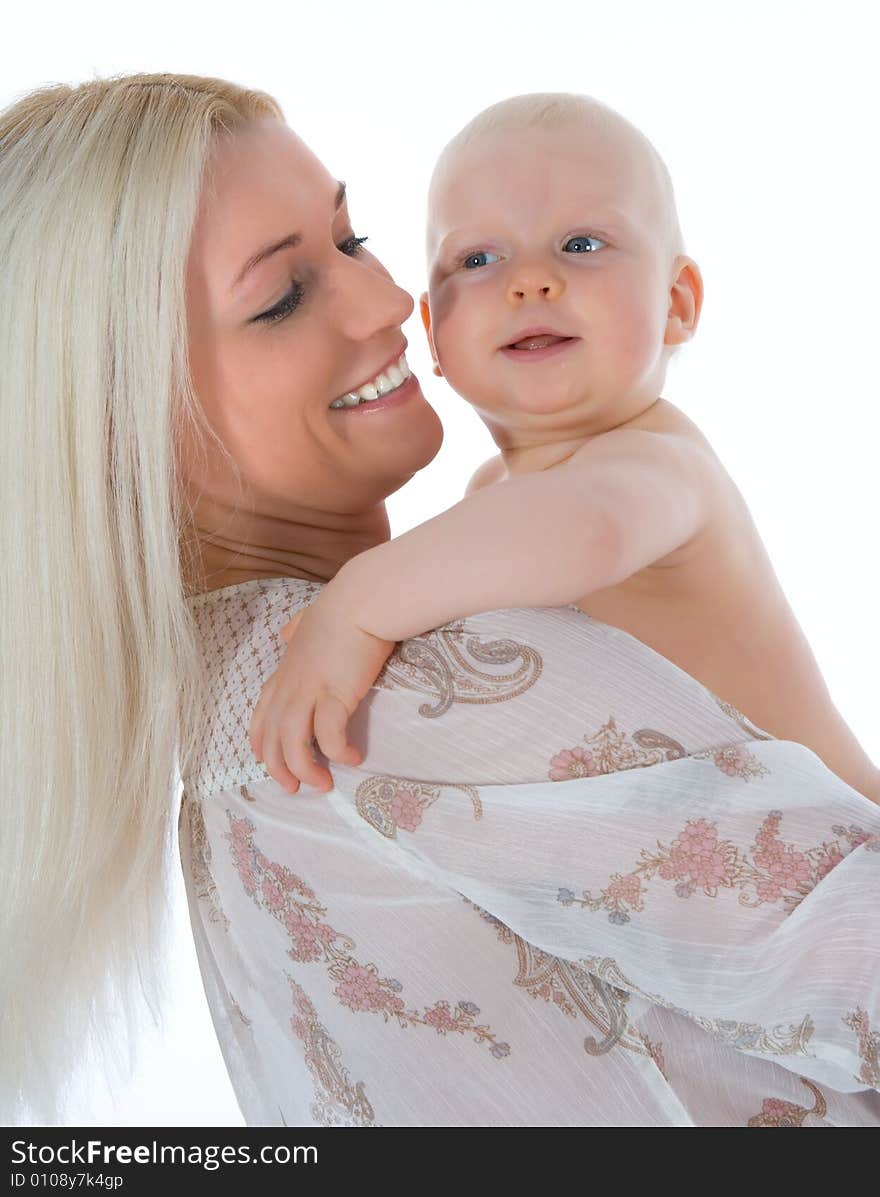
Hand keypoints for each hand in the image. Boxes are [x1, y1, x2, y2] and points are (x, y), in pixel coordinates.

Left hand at [248, 595, 395, 793]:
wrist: (362, 601)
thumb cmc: (342, 608)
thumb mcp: (308, 618)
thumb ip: (296, 628)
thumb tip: (286, 631)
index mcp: (285, 671)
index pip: (261, 711)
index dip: (259, 740)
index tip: (263, 759)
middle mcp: (291, 685)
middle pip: (272, 736)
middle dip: (278, 767)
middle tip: (293, 788)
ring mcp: (310, 691)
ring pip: (293, 743)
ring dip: (304, 769)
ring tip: (322, 784)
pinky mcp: (335, 695)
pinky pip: (329, 736)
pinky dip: (337, 752)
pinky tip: (353, 758)